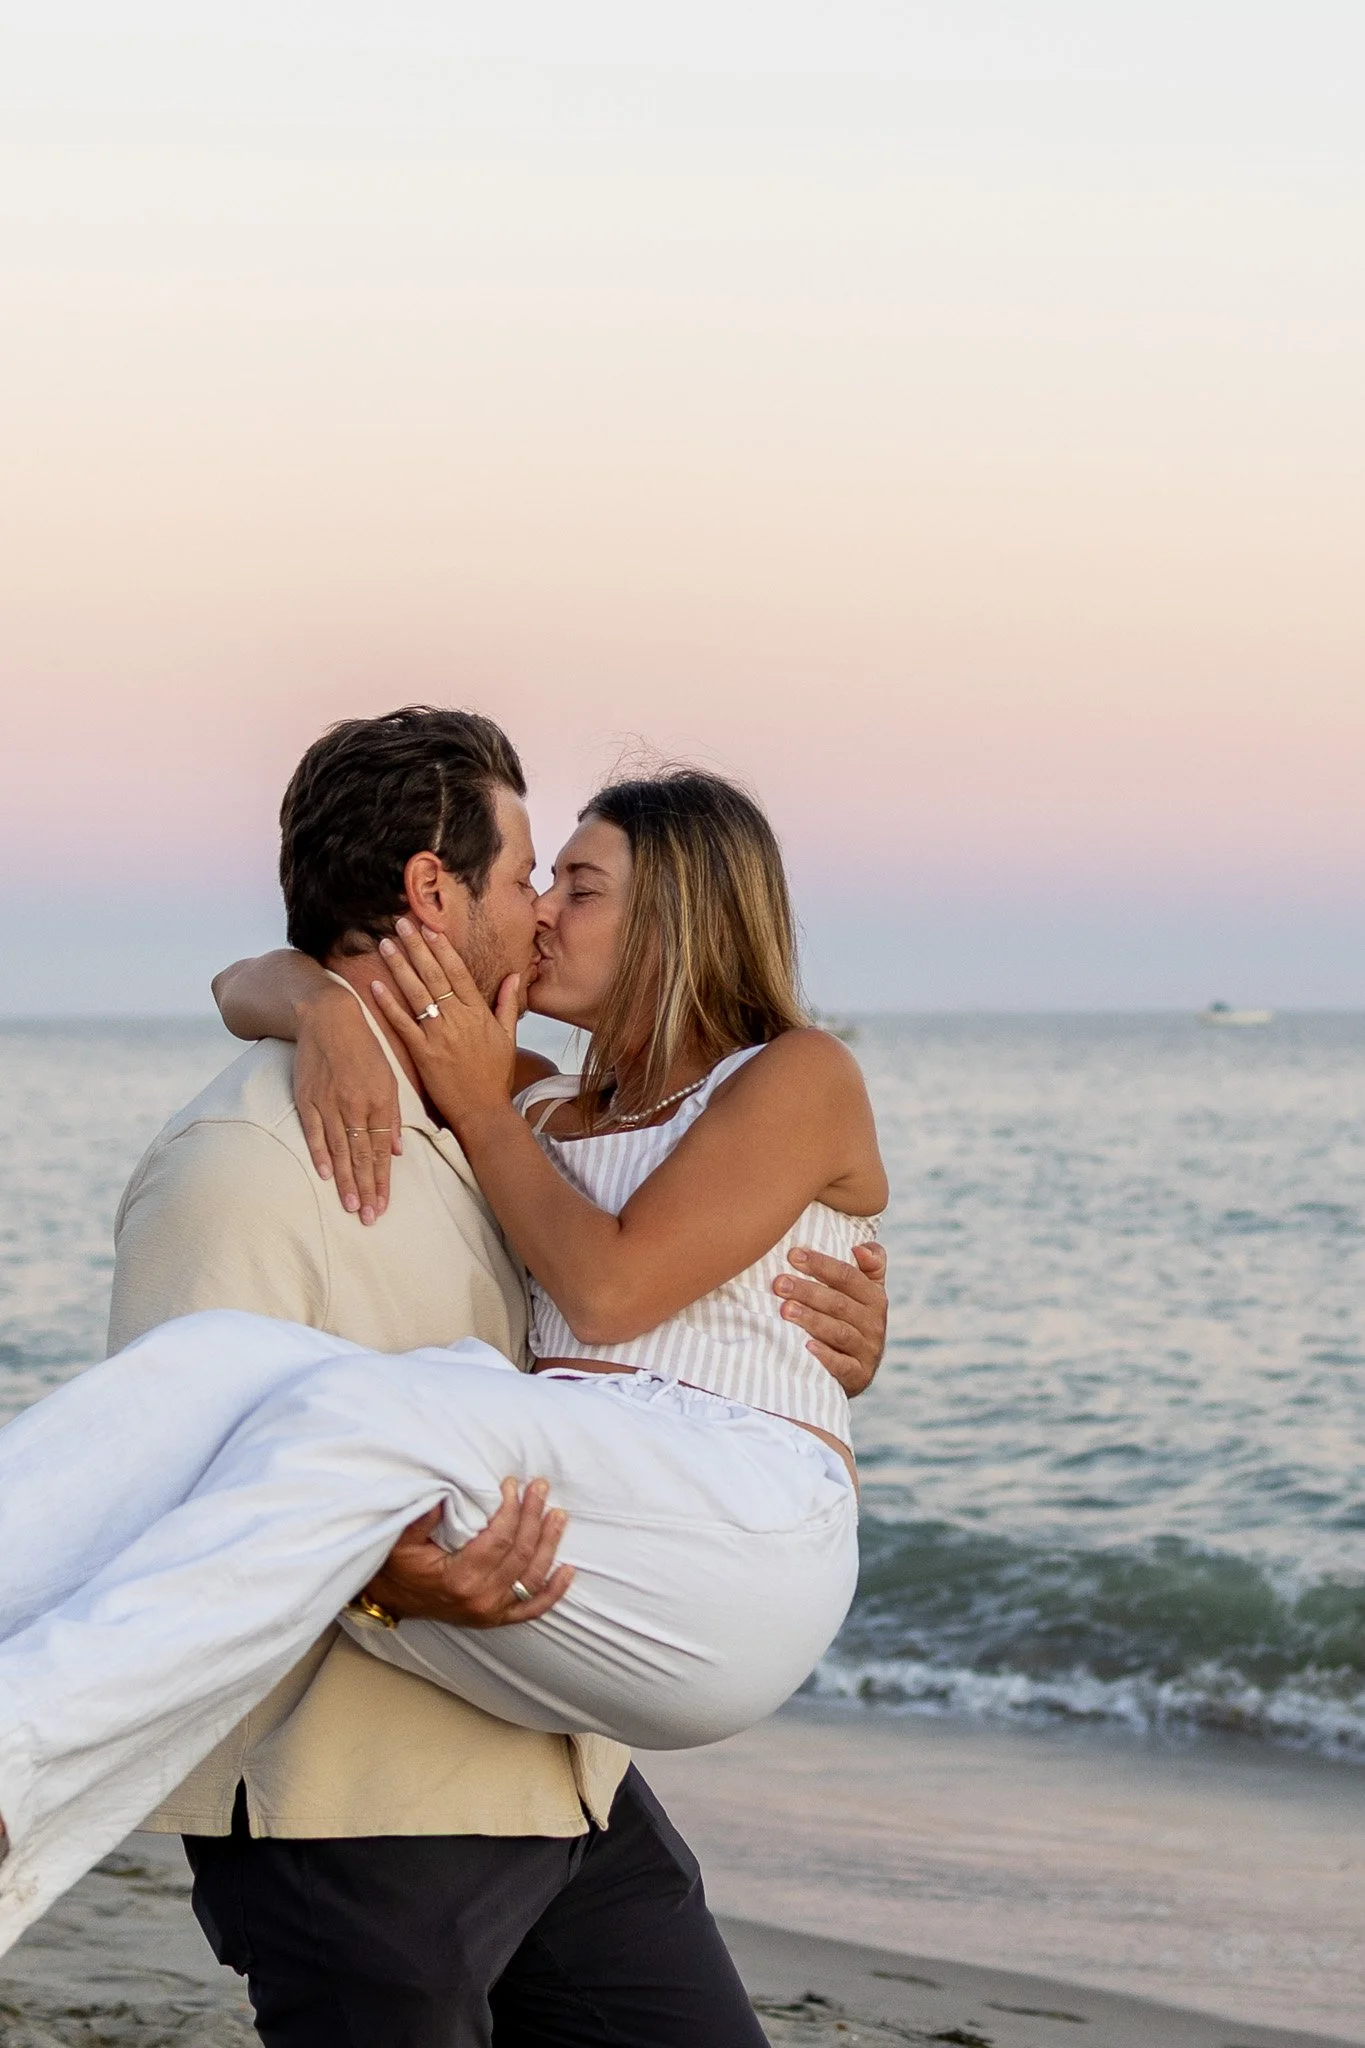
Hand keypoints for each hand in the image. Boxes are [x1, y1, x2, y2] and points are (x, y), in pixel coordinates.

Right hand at [295, 985, 401, 1223]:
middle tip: (368, 1218)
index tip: (383, 1205)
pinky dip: (320, 1154)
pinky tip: (327, 1175)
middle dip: (366, 1189)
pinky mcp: (308, 1097)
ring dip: (346, 1180)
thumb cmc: (364, 1048)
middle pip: (363, 1155)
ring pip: (341, 1149)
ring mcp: (330, 1102)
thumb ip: (394, 1116)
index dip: (383, 1180)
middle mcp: (357, 1104)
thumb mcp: (389, 1077)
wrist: (329, 1018)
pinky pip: (314, 1131)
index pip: (382, 1150)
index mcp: (381, 1100)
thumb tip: (397, 1150)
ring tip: (351, 1206)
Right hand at [361, 1478, 572, 1627]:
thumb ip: (422, 1517)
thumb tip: (446, 1493)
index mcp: (459, 1578)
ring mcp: (490, 1612)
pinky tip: (568, 1571)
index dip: (511, 1509)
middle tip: (540, 1488)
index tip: (513, 1485)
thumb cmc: (397, 1566)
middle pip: (519, 1553)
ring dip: (549, 1544)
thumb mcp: (400, 1539)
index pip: (499, 1539)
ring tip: (558, 1515)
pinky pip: (532, 1609)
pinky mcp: (496, 1619)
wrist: (390, 1599)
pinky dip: (554, 1592)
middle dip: (533, 1516)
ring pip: (532, 1577)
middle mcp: (480, 1598)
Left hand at [371, 919, 519, 1131]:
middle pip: (434, 976)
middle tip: (400, 924)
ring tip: (385, 945)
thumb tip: (515, 975)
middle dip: (416, 947)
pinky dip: (388, 1004)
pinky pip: (402, 1024)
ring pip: (416, 994)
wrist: (484, 1112)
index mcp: (479, 1013)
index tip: (430, 929)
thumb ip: (508, 1004)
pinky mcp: (423, 1054)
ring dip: (399, 967)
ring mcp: (439, 1036)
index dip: (443, 949)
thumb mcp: (508, 1037)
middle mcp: (458, 1020)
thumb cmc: (495, 1076)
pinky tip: (375, 986)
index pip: (458, 973)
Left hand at [773, 1240, 888, 1394]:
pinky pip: (842, 1365)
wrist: (854, 1369)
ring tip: (785, 1310)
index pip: (848, 1276)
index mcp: (875, 1298)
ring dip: (811, 1320)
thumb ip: (869, 1265)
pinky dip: (825, 1356)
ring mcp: (868, 1351)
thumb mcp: (863, 1291)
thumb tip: (861, 1248)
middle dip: (807, 1291)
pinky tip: (807, 1347)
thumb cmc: (849, 1318)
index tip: (792, 1255)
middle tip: (779, 1284)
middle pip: (839, 1303)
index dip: (821, 1264)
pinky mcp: (859, 1376)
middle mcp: (875, 1323)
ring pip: (839, 1332)